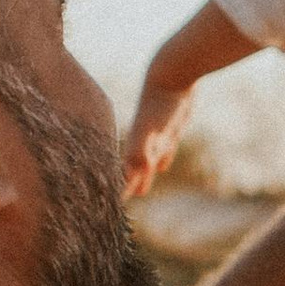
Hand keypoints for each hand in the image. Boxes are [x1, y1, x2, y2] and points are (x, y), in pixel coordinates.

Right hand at [122, 73, 194, 197]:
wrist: (172, 74)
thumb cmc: (159, 103)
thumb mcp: (150, 129)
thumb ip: (140, 150)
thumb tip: (135, 174)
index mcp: (137, 148)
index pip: (125, 176)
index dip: (120, 192)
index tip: (112, 211)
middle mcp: (144, 144)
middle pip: (134, 173)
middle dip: (129, 188)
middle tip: (122, 208)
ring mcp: (157, 137)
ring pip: (148, 163)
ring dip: (144, 177)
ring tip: (141, 191)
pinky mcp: (171, 129)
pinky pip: (165, 150)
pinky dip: (162, 160)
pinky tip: (163, 166)